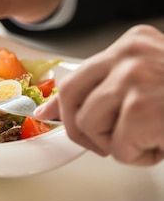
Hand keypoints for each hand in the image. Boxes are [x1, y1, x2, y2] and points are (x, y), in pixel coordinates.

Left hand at [35, 25, 163, 165]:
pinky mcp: (142, 108)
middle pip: (73, 98)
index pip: (77, 72)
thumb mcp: (151, 80)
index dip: (61, 101)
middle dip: (84, 129)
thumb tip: (60, 108)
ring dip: (119, 144)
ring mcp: (134, 78)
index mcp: (133, 44)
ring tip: (151, 135)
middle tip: (110, 141)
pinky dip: (141, 156)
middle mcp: (129, 55)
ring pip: (92, 126)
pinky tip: (163, 142)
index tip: (47, 113)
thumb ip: (112, 87)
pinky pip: (118, 148)